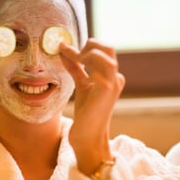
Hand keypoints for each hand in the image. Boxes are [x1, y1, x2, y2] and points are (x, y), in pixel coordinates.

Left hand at [59, 38, 124, 173]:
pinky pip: (97, 64)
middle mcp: (116, 77)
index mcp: (112, 76)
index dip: (85, 46)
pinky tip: (70, 61)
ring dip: (85, 51)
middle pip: (108, 47)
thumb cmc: (86, 111)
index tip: (64, 47)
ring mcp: (113, 81)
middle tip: (71, 53)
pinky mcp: (107, 87)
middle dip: (88, 44)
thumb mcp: (81, 84)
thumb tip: (63, 50)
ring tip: (73, 58)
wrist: (88, 134)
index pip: (103, 51)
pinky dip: (81, 59)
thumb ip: (75, 67)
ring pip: (104, 53)